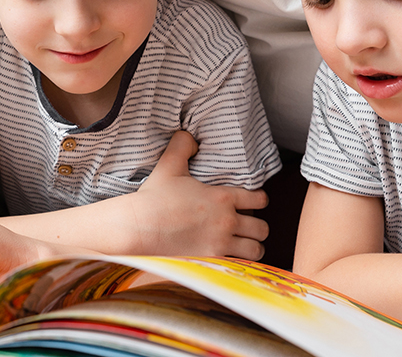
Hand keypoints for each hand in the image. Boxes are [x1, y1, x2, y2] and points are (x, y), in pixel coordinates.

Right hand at [123, 130, 269, 258]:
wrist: (138, 227)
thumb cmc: (153, 198)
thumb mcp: (169, 165)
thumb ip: (182, 146)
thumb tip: (190, 136)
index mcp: (222, 197)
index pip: (259, 199)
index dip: (260, 200)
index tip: (254, 202)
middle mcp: (227, 220)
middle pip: (262, 228)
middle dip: (258, 228)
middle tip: (249, 227)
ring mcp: (220, 242)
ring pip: (256, 249)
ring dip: (253, 247)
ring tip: (246, 246)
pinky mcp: (211, 260)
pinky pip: (239, 265)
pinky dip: (240, 263)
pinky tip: (234, 260)